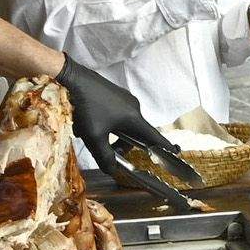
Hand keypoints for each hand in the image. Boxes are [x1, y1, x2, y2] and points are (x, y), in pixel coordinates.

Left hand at [58, 58, 195, 181]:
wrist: (73, 79)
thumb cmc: (86, 108)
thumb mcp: (94, 136)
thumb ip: (104, 156)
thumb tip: (111, 170)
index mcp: (134, 118)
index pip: (154, 136)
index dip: (164, 147)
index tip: (176, 153)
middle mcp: (134, 107)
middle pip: (136, 133)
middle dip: (123, 145)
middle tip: (109, 153)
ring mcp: (125, 99)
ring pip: (124, 124)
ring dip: (111, 134)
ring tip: (91, 135)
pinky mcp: (115, 94)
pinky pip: (117, 114)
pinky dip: (107, 123)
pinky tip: (89, 123)